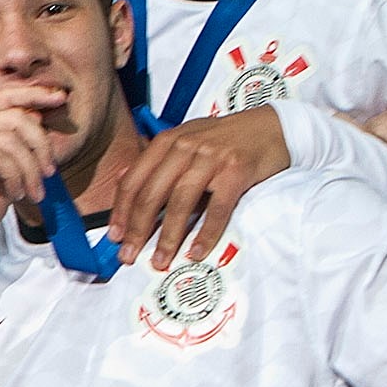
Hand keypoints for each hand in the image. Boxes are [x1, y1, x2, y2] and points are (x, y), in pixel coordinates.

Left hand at [106, 104, 289, 270]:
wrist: (271, 127)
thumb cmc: (224, 140)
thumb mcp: (185, 141)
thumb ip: (157, 162)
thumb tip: (121, 184)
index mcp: (166, 142)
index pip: (133, 181)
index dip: (121, 212)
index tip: (115, 237)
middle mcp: (185, 147)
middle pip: (152, 195)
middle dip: (138, 230)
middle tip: (129, 256)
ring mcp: (211, 158)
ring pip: (180, 203)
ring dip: (168, 236)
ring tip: (160, 260)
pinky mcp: (237, 170)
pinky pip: (217, 208)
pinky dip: (206, 233)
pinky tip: (196, 252)